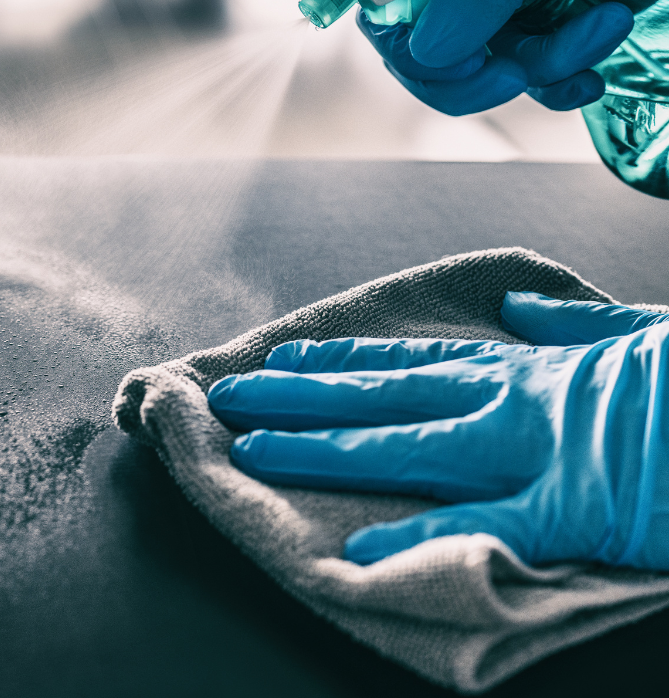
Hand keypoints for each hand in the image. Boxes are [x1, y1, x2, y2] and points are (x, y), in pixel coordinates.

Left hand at [208, 292, 668, 568]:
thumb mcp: (625, 333)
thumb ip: (562, 324)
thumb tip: (518, 309)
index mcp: (517, 366)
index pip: (406, 360)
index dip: (339, 360)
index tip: (287, 356)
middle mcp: (501, 400)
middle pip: (378, 395)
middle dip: (299, 395)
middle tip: (231, 396)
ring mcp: (525, 449)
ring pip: (400, 445)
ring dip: (321, 447)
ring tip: (255, 448)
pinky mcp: (563, 507)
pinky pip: (476, 523)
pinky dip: (416, 535)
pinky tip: (356, 547)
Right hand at [360, 0, 668, 113]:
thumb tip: (428, 49)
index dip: (404, 39)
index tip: (455, 56)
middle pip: (421, 51)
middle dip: (469, 74)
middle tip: (515, 72)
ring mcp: (506, 5)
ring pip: (483, 72)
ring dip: (544, 67)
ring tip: (603, 26)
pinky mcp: (545, 33)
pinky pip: (529, 84)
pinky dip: (561, 87)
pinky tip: (593, 69)